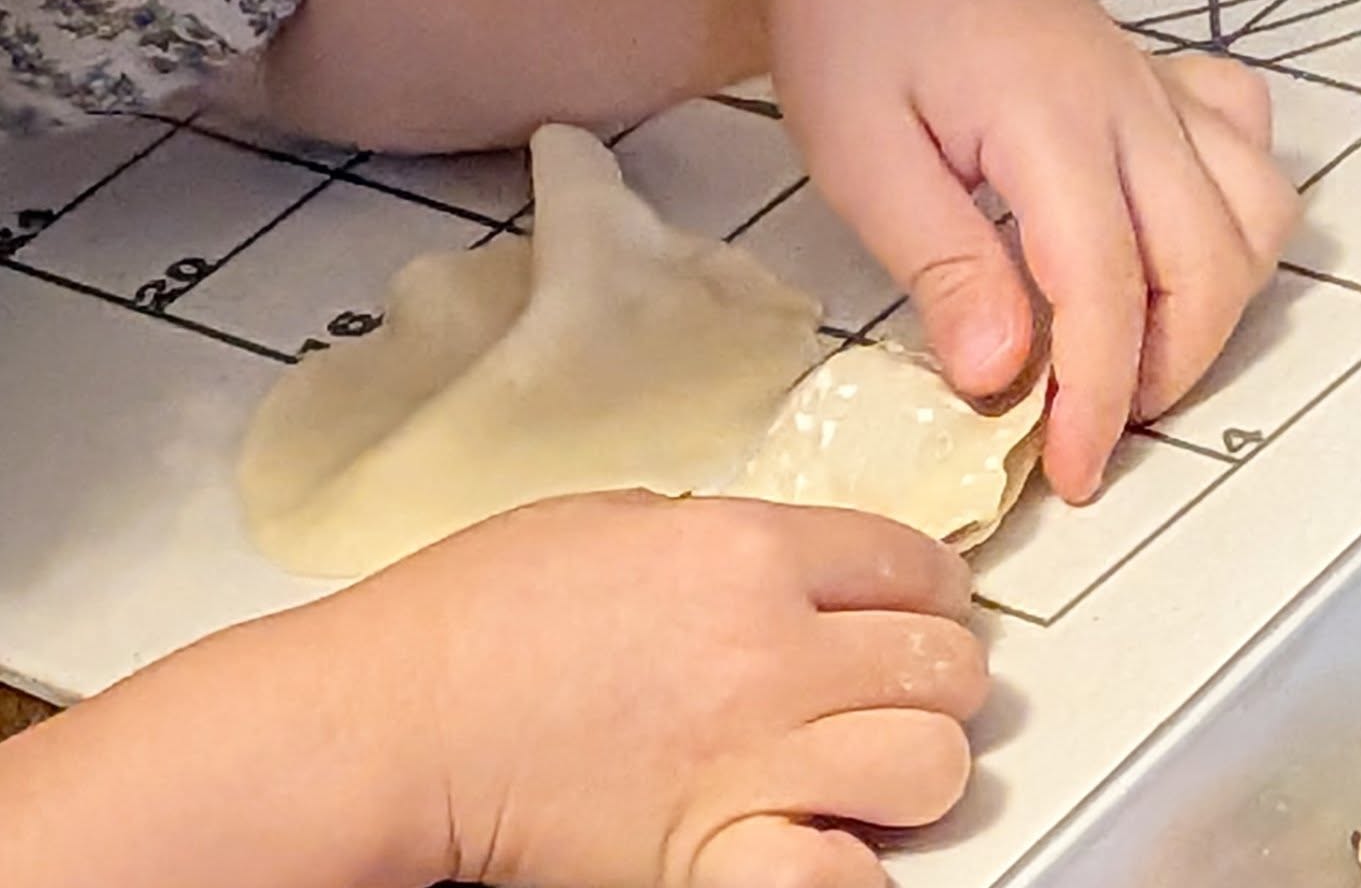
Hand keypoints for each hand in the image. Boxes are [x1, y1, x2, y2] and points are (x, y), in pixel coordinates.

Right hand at [331, 491, 984, 887]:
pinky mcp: (718, 855)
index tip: (923, 604)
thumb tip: (788, 564)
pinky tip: (818, 834)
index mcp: (742, 550)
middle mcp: (766, 649)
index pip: (912, 561)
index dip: (932, 586)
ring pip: (933, 766)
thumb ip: (719, 536)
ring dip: (912, 763)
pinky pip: (857, 876)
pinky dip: (854, 861)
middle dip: (934, 671)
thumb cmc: (480, 613)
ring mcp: (751, 757)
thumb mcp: (613, 521)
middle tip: (899, 680)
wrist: (402, 719)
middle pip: (945, 663)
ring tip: (865, 757)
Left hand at [759, 0, 1298, 502]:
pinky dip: (1232, 214)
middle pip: (1206, 266)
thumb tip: (1002, 376)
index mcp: (1053, 123)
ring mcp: (1148, 81)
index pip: (1108, 293)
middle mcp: (1129, 103)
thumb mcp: (861, 154)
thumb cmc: (844, 19)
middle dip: (1163, 372)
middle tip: (1086, 430)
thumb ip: (942, 263)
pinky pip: (1241, 145)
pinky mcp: (1144, 69)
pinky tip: (1162, 236)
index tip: (1067, 473)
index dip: (1097, 399)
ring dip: (1207, 305)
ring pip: (1247, 214)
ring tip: (1126, 354)